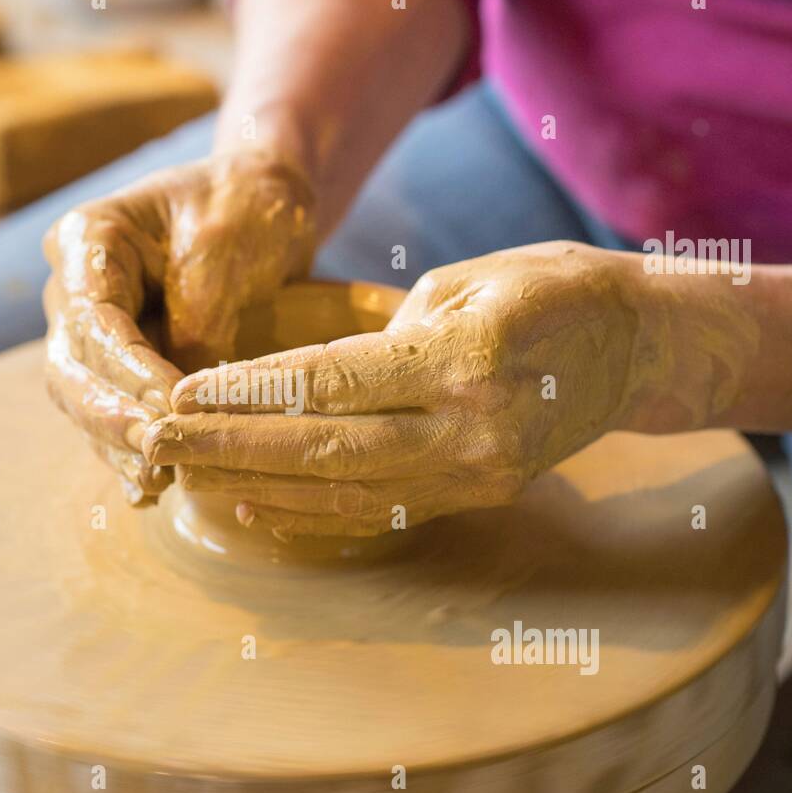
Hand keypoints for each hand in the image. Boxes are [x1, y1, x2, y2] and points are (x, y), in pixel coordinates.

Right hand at [42, 149, 314, 504]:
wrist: (264, 197)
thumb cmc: (245, 206)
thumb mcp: (226, 249)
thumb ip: (197, 319)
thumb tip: (180, 404)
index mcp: (87, 240)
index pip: (93, 321)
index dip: (127, 374)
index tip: (170, 411)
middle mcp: (75, 288)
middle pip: (72, 368)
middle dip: (111, 418)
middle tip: (158, 456)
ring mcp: (93, 328)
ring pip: (86, 399)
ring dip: (119, 444)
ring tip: (158, 481)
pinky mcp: (122, 361)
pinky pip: (115, 411)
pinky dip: (130, 448)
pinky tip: (150, 488)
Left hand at [145, 241, 752, 536]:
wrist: (637, 349)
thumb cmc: (552, 289)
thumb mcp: (471, 279)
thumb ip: (385, 337)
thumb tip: (300, 382)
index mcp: (468, 358)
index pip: (333, 382)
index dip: (248, 392)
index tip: (178, 389)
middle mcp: (472, 429)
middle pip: (323, 450)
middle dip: (228, 448)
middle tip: (154, 439)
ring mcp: (477, 475)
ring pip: (342, 493)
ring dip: (253, 486)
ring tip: (184, 472)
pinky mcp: (475, 498)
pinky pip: (375, 512)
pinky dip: (304, 512)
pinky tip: (248, 504)